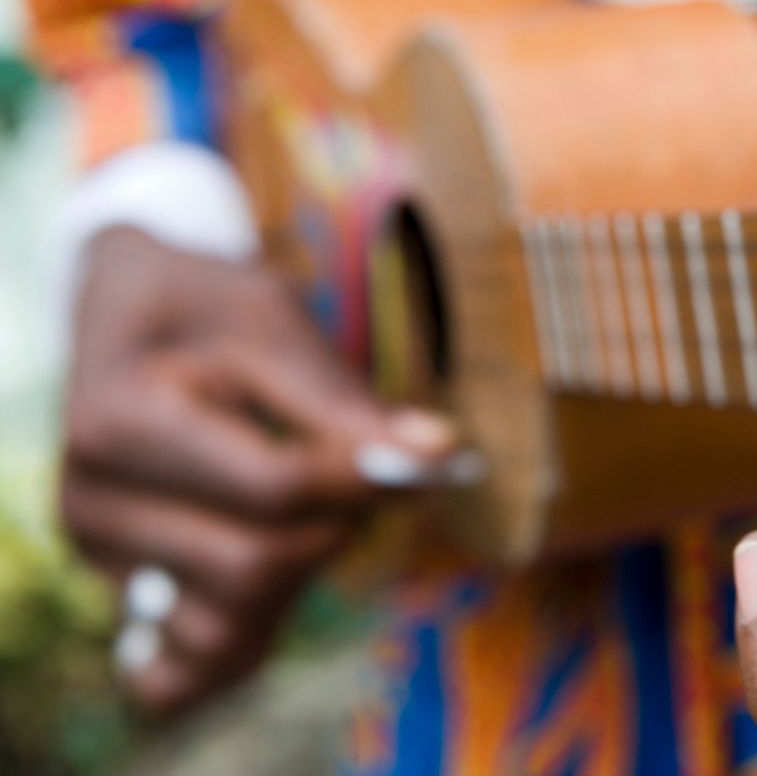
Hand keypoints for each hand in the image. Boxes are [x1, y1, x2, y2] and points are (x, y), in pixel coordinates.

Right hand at [61, 228, 464, 712]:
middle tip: (363, 478)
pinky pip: (188, 669)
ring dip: (303, 578)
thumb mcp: (274, 324)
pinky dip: (245, 646)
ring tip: (314, 509)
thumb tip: (439, 452)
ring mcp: (101, 561)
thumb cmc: (210, 312)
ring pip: (231, 624)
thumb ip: (347, 402)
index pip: (274, 488)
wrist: (133, 322)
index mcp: (119, 422)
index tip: (428, 454)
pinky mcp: (123, 597)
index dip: (365, 480)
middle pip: (257, 564)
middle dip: (337, 526)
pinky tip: (283, 591)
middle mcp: (92, 502)